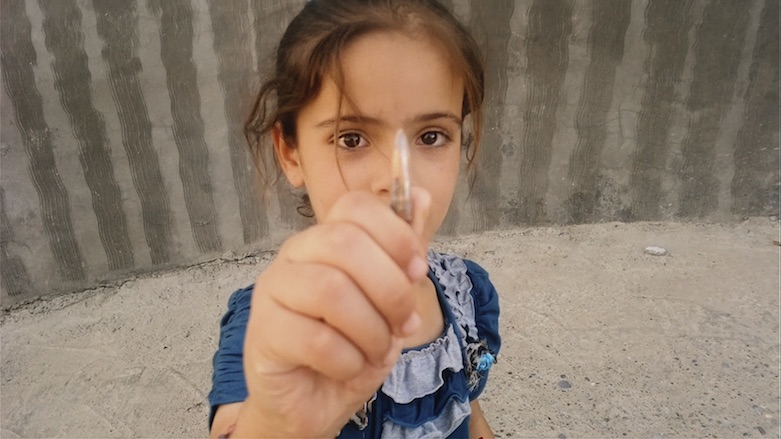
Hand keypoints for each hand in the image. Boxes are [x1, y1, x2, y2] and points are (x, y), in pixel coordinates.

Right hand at [235, 188, 431, 437]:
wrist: (313, 402)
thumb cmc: (349, 346)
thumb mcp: (388, 299)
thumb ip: (404, 252)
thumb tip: (422, 197)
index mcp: (324, 239)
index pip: (354, 206)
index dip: (395, 233)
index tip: (418, 270)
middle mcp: (294, 256)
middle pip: (344, 243)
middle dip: (390, 288)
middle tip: (405, 323)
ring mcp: (273, 292)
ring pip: (330, 289)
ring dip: (371, 329)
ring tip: (378, 352)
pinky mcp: (264, 333)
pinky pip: (316, 339)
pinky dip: (348, 360)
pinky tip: (349, 368)